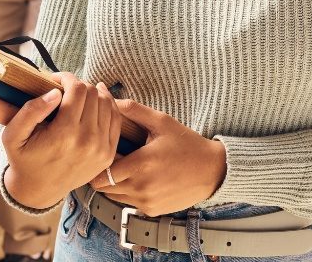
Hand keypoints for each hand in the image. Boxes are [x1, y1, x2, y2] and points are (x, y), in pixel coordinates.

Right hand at [2, 75, 121, 209]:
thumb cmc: (24, 158)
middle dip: (79, 84)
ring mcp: (101, 148)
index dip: (67, 78)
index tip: (57, 79)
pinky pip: (116, 119)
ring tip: (80, 94)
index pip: (78, 89)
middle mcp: (87, 141)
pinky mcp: (109, 154)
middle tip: (66, 89)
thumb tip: (55, 92)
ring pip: (107, 102)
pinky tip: (97, 101)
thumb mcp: (13, 135)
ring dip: (94, 93)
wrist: (40, 189)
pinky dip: (108, 105)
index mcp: (64, 134)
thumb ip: (30, 111)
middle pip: (93, 93)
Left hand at [89, 100, 226, 216]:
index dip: (99, 161)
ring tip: (127, 167)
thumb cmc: (187, 144)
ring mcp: (146, 202)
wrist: (212, 171)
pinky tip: (141, 178)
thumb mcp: (162, 122)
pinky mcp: (152, 210)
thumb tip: (110, 100)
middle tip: (114, 158)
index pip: (101, 173)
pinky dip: (129, 192)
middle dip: (104, 173)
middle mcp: (142, 187)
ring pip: (114, 197)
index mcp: (141, 164)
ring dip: (115, 184)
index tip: (104, 151)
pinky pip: (129, 203)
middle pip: (104, 187)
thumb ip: (134, 110)